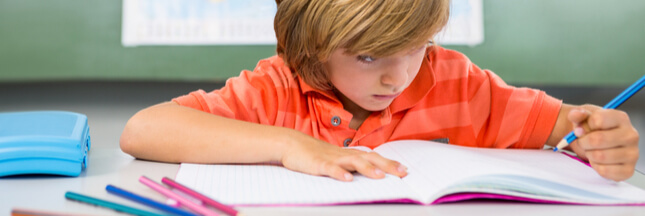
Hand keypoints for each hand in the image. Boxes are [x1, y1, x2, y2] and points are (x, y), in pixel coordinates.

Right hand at [279, 134, 407, 181]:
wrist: (290, 143)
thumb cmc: (314, 153)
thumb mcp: (335, 159)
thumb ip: (350, 164)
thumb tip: (367, 171)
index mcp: (349, 154)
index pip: (373, 157)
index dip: (389, 162)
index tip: (404, 169)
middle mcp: (344, 154)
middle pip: (369, 158)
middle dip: (387, 165)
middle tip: (402, 173)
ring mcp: (331, 159)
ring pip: (353, 162)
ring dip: (367, 168)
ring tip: (380, 176)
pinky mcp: (318, 164)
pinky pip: (330, 169)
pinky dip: (339, 173)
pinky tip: (348, 179)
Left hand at [567, 105, 638, 180]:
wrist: (599, 144)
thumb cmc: (592, 129)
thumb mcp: (583, 118)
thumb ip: (577, 114)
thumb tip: (575, 114)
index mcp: (621, 118)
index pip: (598, 120)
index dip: (583, 126)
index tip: (582, 129)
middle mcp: (631, 135)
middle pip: (597, 139)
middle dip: (583, 142)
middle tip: (583, 142)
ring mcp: (632, 154)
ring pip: (600, 156)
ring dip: (589, 154)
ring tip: (592, 150)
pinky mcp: (628, 170)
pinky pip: (604, 171)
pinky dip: (595, 167)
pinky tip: (598, 161)